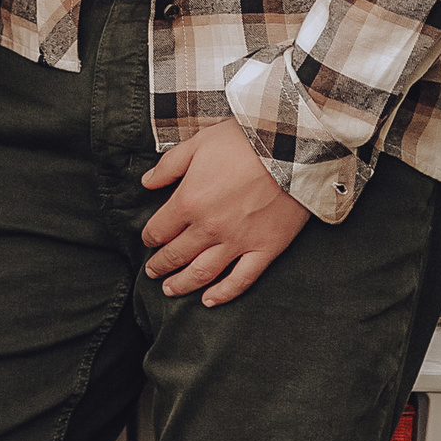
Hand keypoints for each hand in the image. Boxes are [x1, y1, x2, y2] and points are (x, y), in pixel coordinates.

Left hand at [139, 121, 310, 305]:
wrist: (293, 148)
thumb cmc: (245, 140)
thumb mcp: (199, 143)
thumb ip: (169, 165)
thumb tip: (146, 182)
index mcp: (188, 201)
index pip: (159, 229)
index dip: (150, 238)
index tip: (149, 241)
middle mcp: (208, 228)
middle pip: (176, 255)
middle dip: (161, 265)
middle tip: (154, 272)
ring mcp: (238, 241)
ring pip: (203, 272)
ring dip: (183, 284)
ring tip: (171, 290)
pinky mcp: (265, 248)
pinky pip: (241, 280)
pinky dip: (223, 294)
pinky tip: (209, 301)